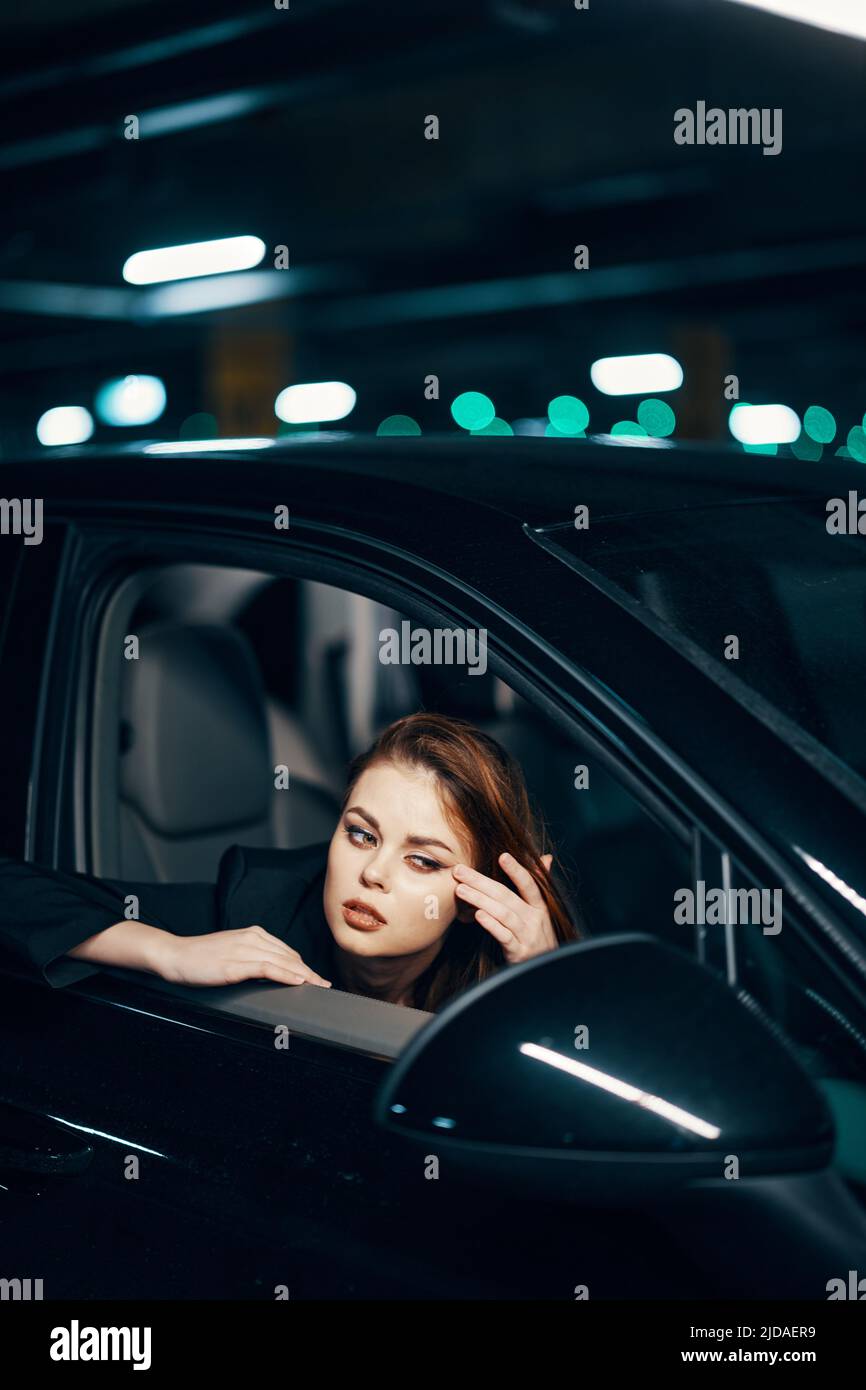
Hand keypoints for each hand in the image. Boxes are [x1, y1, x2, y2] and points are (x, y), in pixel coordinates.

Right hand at [158, 924, 331, 988]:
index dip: (304, 965)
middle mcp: (252, 938)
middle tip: (325, 984)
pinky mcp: (235, 965)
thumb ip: (251, 957)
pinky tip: (298, 981)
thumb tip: (271, 970)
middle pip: (289, 956)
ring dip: (304, 975)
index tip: (317, 977)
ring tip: (318, 986)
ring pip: (283, 962)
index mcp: (253, 934)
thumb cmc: (200, 957)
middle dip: (309, 971)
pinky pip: (268, 968)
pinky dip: (286, 974)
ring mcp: (244, 950)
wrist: (175, 955)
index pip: (286, 951)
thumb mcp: (231, 952)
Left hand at [452, 852, 556, 964]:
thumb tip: (546, 858)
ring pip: (503, 914)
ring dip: (480, 900)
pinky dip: (491, 925)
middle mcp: (534, 919)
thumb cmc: (537, 937)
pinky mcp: (519, 952)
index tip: (502, 856)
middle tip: (459, 871)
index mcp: (539, 907)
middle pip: (506, 896)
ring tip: (460, 890)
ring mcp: (527, 935)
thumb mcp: (541, 912)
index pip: (529, 884)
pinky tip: (478, 916)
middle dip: (481, 881)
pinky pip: (504, 936)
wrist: (544, 970)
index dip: (517, 870)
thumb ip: (539, 885)